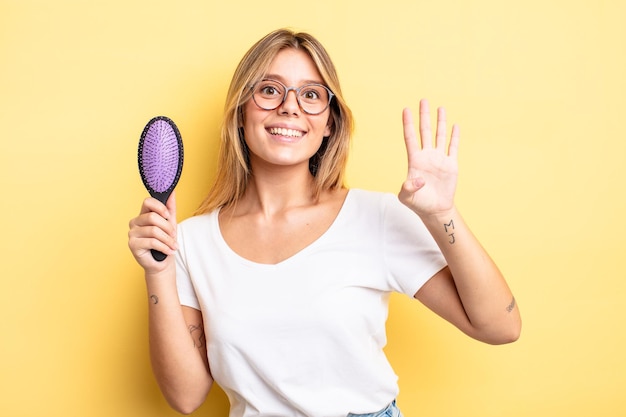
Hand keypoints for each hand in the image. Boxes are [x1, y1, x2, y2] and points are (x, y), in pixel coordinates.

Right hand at [128, 191, 177, 272]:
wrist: (163, 262)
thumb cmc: (165, 242)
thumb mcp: (170, 223)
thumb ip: (170, 207)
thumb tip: (172, 191)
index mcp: (143, 215)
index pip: (147, 202)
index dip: (159, 206)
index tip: (167, 215)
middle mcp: (135, 222)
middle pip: (152, 217)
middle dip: (167, 227)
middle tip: (173, 236)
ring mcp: (132, 233)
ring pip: (153, 230)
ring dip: (168, 240)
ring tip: (173, 246)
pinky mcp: (132, 245)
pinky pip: (151, 242)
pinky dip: (164, 247)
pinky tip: (169, 251)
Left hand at [398, 99, 459, 216]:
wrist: (435, 210)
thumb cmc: (418, 203)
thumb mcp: (406, 197)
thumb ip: (408, 188)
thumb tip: (419, 180)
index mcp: (414, 161)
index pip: (410, 138)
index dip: (408, 124)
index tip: (405, 110)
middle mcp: (426, 156)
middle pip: (424, 132)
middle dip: (424, 116)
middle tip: (423, 100)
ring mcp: (439, 159)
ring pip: (439, 136)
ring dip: (440, 122)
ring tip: (440, 107)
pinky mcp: (451, 164)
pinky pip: (453, 147)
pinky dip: (455, 137)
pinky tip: (455, 125)